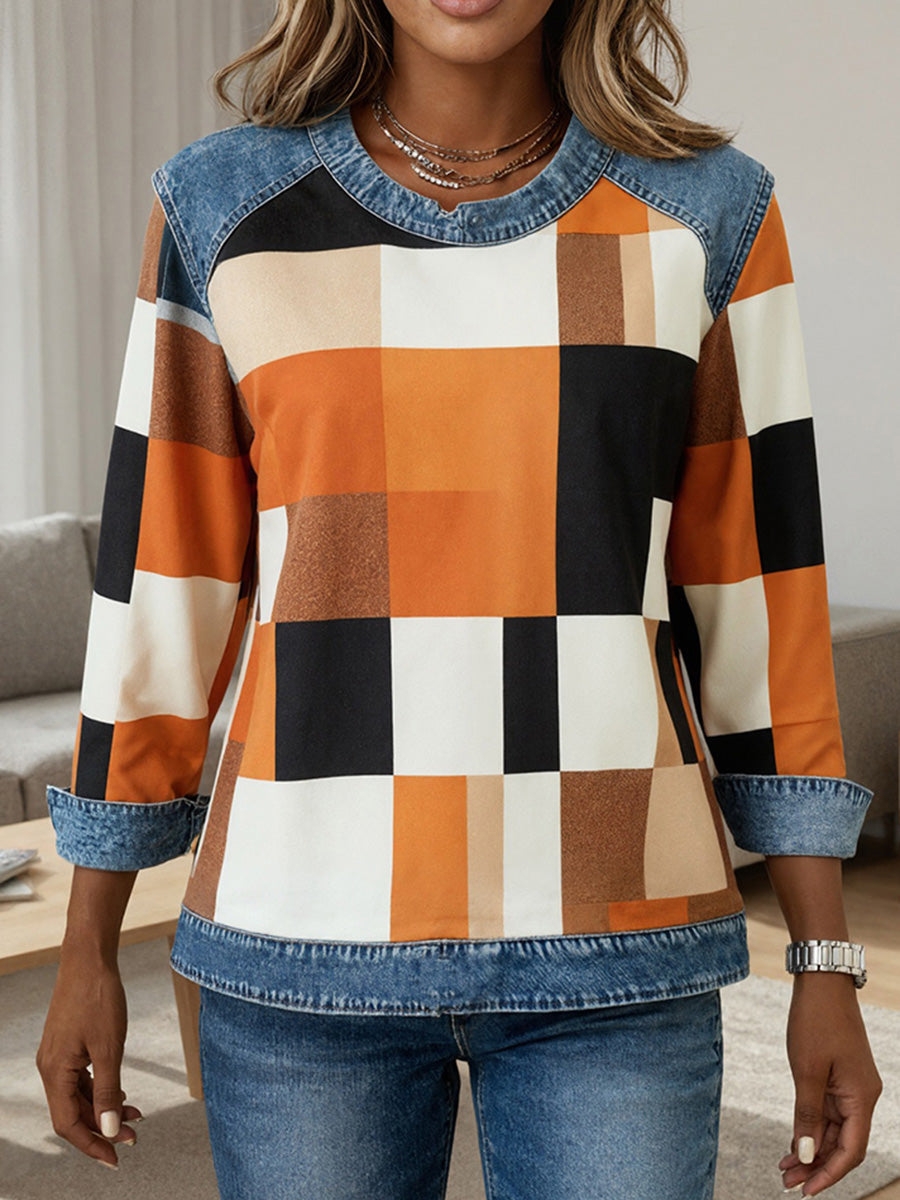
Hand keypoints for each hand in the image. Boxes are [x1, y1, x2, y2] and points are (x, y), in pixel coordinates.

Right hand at [35, 948, 142, 1168]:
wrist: (90, 958)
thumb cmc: (98, 997)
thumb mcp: (109, 1047)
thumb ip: (108, 1090)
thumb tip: (108, 1129)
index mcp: (55, 1072)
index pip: (68, 1124)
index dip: (91, 1145)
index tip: (115, 1158)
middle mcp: (51, 1067)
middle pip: (73, 1112)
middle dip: (102, 1127)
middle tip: (133, 1135)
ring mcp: (58, 1056)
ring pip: (79, 1096)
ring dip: (104, 1108)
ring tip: (134, 1114)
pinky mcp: (68, 1045)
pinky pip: (81, 1078)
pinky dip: (101, 1088)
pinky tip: (121, 1091)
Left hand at [779, 972, 882, 1194]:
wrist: (821, 981)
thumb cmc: (816, 1021)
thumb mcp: (806, 1070)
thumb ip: (807, 1115)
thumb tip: (807, 1157)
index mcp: (862, 1097)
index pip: (851, 1150)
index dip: (830, 1174)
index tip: (806, 1192)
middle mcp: (862, 1096)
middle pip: (842, 1144)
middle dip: (817, 1166)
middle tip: (787, 1184)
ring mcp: (850, 1086)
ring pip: (833, 1130)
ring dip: (811, 1150)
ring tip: (784, 1170)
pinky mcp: (838, 1076)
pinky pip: (827, 1112)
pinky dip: (811, 1128)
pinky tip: (793, 1143)